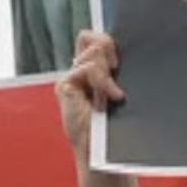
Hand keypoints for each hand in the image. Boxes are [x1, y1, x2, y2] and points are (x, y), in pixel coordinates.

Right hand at [56, 30, 125, 160]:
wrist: (100, 151)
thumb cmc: (112, 127)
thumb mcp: (118, 92)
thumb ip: (114, 72)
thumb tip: (119, 50)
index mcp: (93, 71)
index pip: (94, 39)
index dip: (108, 41)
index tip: (121, 58)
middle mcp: (79, 72)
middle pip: (88, 36)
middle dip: (107, 46)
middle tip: (116, 67)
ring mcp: (71, 78)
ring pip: (93, 52)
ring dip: (107, 72)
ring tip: (115, 95)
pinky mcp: (65, 85)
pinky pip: (88, 67)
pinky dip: (103, 80)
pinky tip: (112, 96)